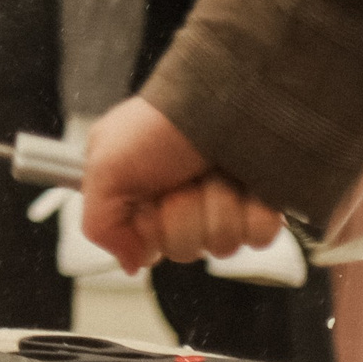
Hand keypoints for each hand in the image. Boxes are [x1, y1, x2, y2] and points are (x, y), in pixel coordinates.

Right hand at [81, 96, 283, 271]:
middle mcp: (185, 205)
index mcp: (145, 197)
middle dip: (183, 215)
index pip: (147, 245)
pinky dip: (252, 211)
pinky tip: (245, 182)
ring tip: (212, 171)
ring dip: (216, 207)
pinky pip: (259, 237)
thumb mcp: (104, 164)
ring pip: (222, 246)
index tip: (149, 199)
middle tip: (181, 179)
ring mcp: (226, 206)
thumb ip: (99, 223)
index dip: (149, 227)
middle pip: (184, 249)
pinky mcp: (263, 207)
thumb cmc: (159, 124)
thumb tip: (130, 264)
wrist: (221, 97)